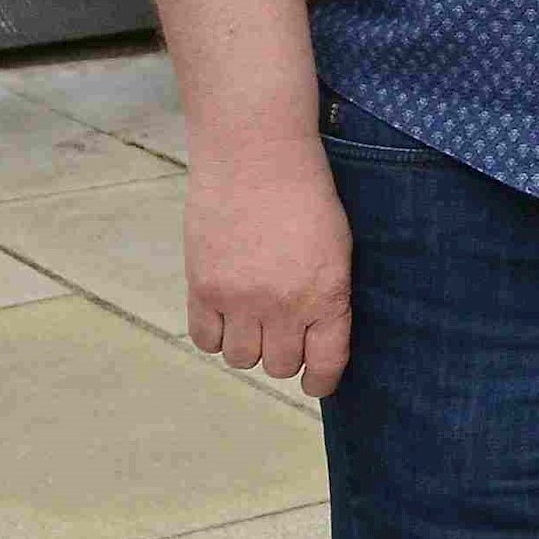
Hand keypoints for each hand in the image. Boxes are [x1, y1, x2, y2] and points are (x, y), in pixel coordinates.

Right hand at [183, 129, 351, 398]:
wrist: (257, 157)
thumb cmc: (307, 196)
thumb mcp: (337, 248)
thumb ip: (328, 294)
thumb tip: (316, 337)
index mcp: (327, 295)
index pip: (325, 364)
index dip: (321, 381)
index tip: (315, 382)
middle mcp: (283, 306)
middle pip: (278, 366)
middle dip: (284, 356)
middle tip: (283, 336)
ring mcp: (239, 299)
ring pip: (240, 358)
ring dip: (248, 346)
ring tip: (253, 320)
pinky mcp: (202, 288)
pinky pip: (204, 339)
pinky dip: (215, 335)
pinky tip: (225, 315)